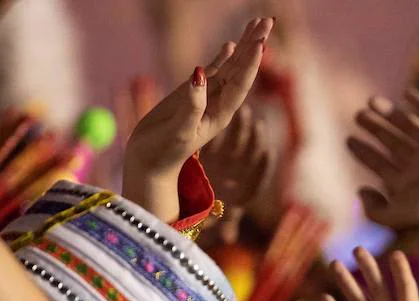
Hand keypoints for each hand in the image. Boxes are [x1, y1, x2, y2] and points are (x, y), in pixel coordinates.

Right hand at [123, 17, 272, 221]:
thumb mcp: (180, 131)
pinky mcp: (192, 95)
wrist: (150, 161)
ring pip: (230, 66)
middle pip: (242, 69)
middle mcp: (219, 103)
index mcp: (220, 113)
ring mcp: (207, 98)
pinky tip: (231, 44)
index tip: (260, 42)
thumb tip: (201, 73)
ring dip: (244, 45)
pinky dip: (223, 57)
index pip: (240, 84)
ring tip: (257, 23)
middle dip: (254, 44)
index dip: (251, 63)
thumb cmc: (164, 151)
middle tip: (268, 20)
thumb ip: (192, 105)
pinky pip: (213, 72)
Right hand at [203, 107, 271, 244]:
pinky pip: (218, 139)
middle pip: (249, 155)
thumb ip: (223, 228)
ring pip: (237, 143)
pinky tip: (220, 112)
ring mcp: (226, 164)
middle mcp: (237, 178)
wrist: (187, 215)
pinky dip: (220, 128)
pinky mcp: (210, 156)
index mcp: (242, 195)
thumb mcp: (214, 228)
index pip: (257, 178)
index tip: (268, 151)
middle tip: (255, 121)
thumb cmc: (205, 225)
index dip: (263, 165)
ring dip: (241, 127)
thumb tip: (229, 237)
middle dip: (253, 138)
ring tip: (243, 109)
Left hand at [348, 90, 418, 231]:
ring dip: (390, 113)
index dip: (363, 152)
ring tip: (370, 101)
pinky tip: (406, 94)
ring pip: (408, 126)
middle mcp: (417, 163)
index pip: (379, 163)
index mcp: (404, 181)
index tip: (348, 141)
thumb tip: (360, 190)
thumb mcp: (391, 216)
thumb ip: (372, 209)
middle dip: (374, 128)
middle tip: (358, 116)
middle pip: (391, 141)